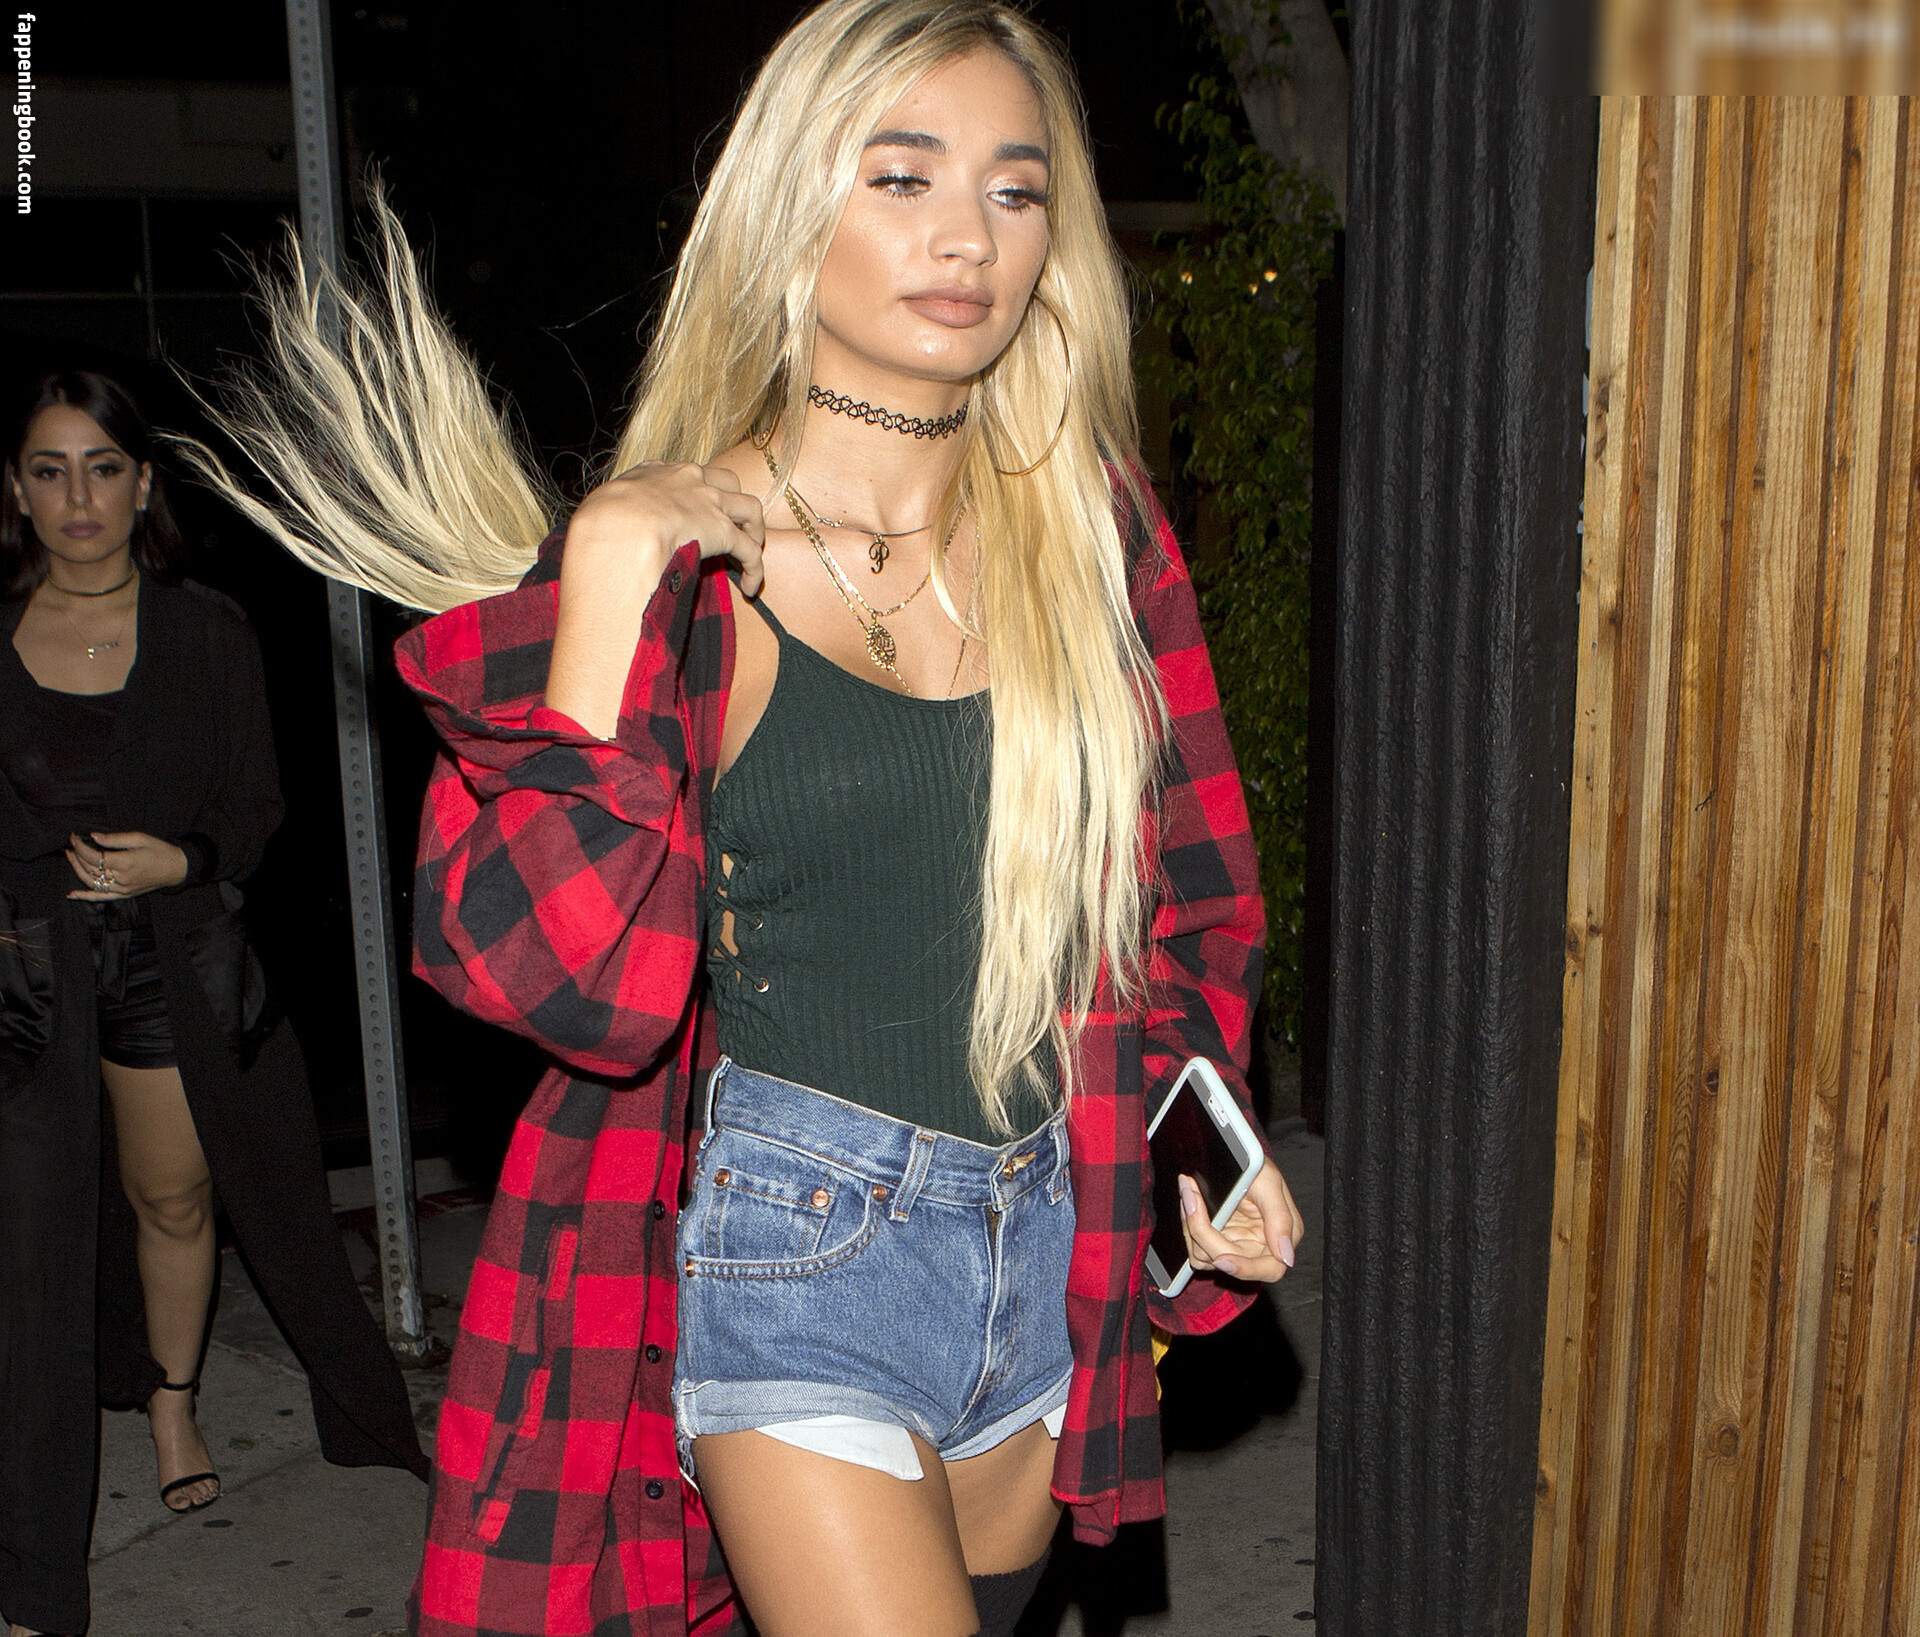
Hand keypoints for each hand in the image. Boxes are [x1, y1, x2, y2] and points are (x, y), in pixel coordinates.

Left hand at [65, 830, 188, 899]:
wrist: (176, 868)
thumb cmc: (160, 851)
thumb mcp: (140, 838)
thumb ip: (115, 839)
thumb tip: (94, 837)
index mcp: (125, 862)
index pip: (94, 856)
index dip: (80, 847)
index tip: (74, 837)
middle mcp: (121, 878)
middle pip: (90, 868)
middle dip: (77, 855)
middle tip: (71, 845)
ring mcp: (122, 889)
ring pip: (91, 882)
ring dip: (77, 870)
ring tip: (71, 858)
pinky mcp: (124, 894)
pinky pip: (101, 897)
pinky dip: (85, 896)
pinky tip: (72, 894)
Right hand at [548, 462, 768, 736]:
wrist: (619, 527)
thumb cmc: (599, 523)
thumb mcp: (596, 511)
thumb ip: (607, 517)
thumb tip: (599, 536)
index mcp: (654, 473)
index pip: (683, 473)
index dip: (693, 493)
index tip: (692, 514)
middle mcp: (687, 479)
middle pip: (724, 480)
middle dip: (730, 502)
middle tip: (729, 529)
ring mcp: (710, 503)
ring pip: (749, 507)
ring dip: (753, 530)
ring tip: (748, 556)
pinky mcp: (725, 531)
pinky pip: (750, 548)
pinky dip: (755, 568)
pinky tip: (751, 588)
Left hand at [1178, 1158, 1304, 1284]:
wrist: (1236, 1158)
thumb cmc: (1258, 1169)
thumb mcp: (1270, 1183)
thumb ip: (1280, 1219)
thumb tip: (1286, 1257)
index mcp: (1280, 1238)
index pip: (1270, 1270)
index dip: (1245, 1269)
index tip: (1221, 1259)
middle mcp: (1258, 1248)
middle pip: (1227, 1262)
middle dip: (1204, 1233)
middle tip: (1191, 1199)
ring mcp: (1234, 1247)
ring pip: (1205, 1257)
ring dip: (1192, 1226)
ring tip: (1190, 1193)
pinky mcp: (1215, 1244)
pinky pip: (1195, 1249)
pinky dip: (1189, 1226)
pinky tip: (1191, 1202)